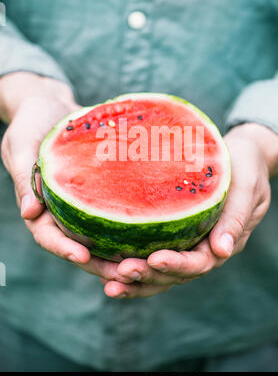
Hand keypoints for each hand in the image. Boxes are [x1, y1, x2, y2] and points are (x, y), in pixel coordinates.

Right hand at [0, 73, 130, 282]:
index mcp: (40, 206)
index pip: (48, 235)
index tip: (82, 256)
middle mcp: (64, 210)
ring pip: (103, 233)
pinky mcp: (104, 188)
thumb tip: (30, 213)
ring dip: (121, 250)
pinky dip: (133, 221)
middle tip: (124, 272)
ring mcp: (85, 200)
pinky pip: (118, 207)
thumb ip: (24, 178)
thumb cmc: (30, 122)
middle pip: (81, 243)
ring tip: (145, 260)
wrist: (50, 103)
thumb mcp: (21, 145)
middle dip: (100, 262)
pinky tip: (157, 226)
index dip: (63, 248)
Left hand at [101, 123, 277, 298]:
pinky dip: (128, 263)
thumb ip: (236, 219)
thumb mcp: (247, 189)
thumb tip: (222, 251)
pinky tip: (106, 267)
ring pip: (158, 271)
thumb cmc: (246, 168)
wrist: (241, 156)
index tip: (155, 260)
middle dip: (147, 277)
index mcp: (222, 242)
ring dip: (134, 280)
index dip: (177, 265)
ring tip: (107, 282)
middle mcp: (201, 248)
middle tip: (120, 274)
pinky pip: (149, 253)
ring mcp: (185, 243)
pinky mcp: (170, 232)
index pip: (199, 263)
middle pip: (174, 274)